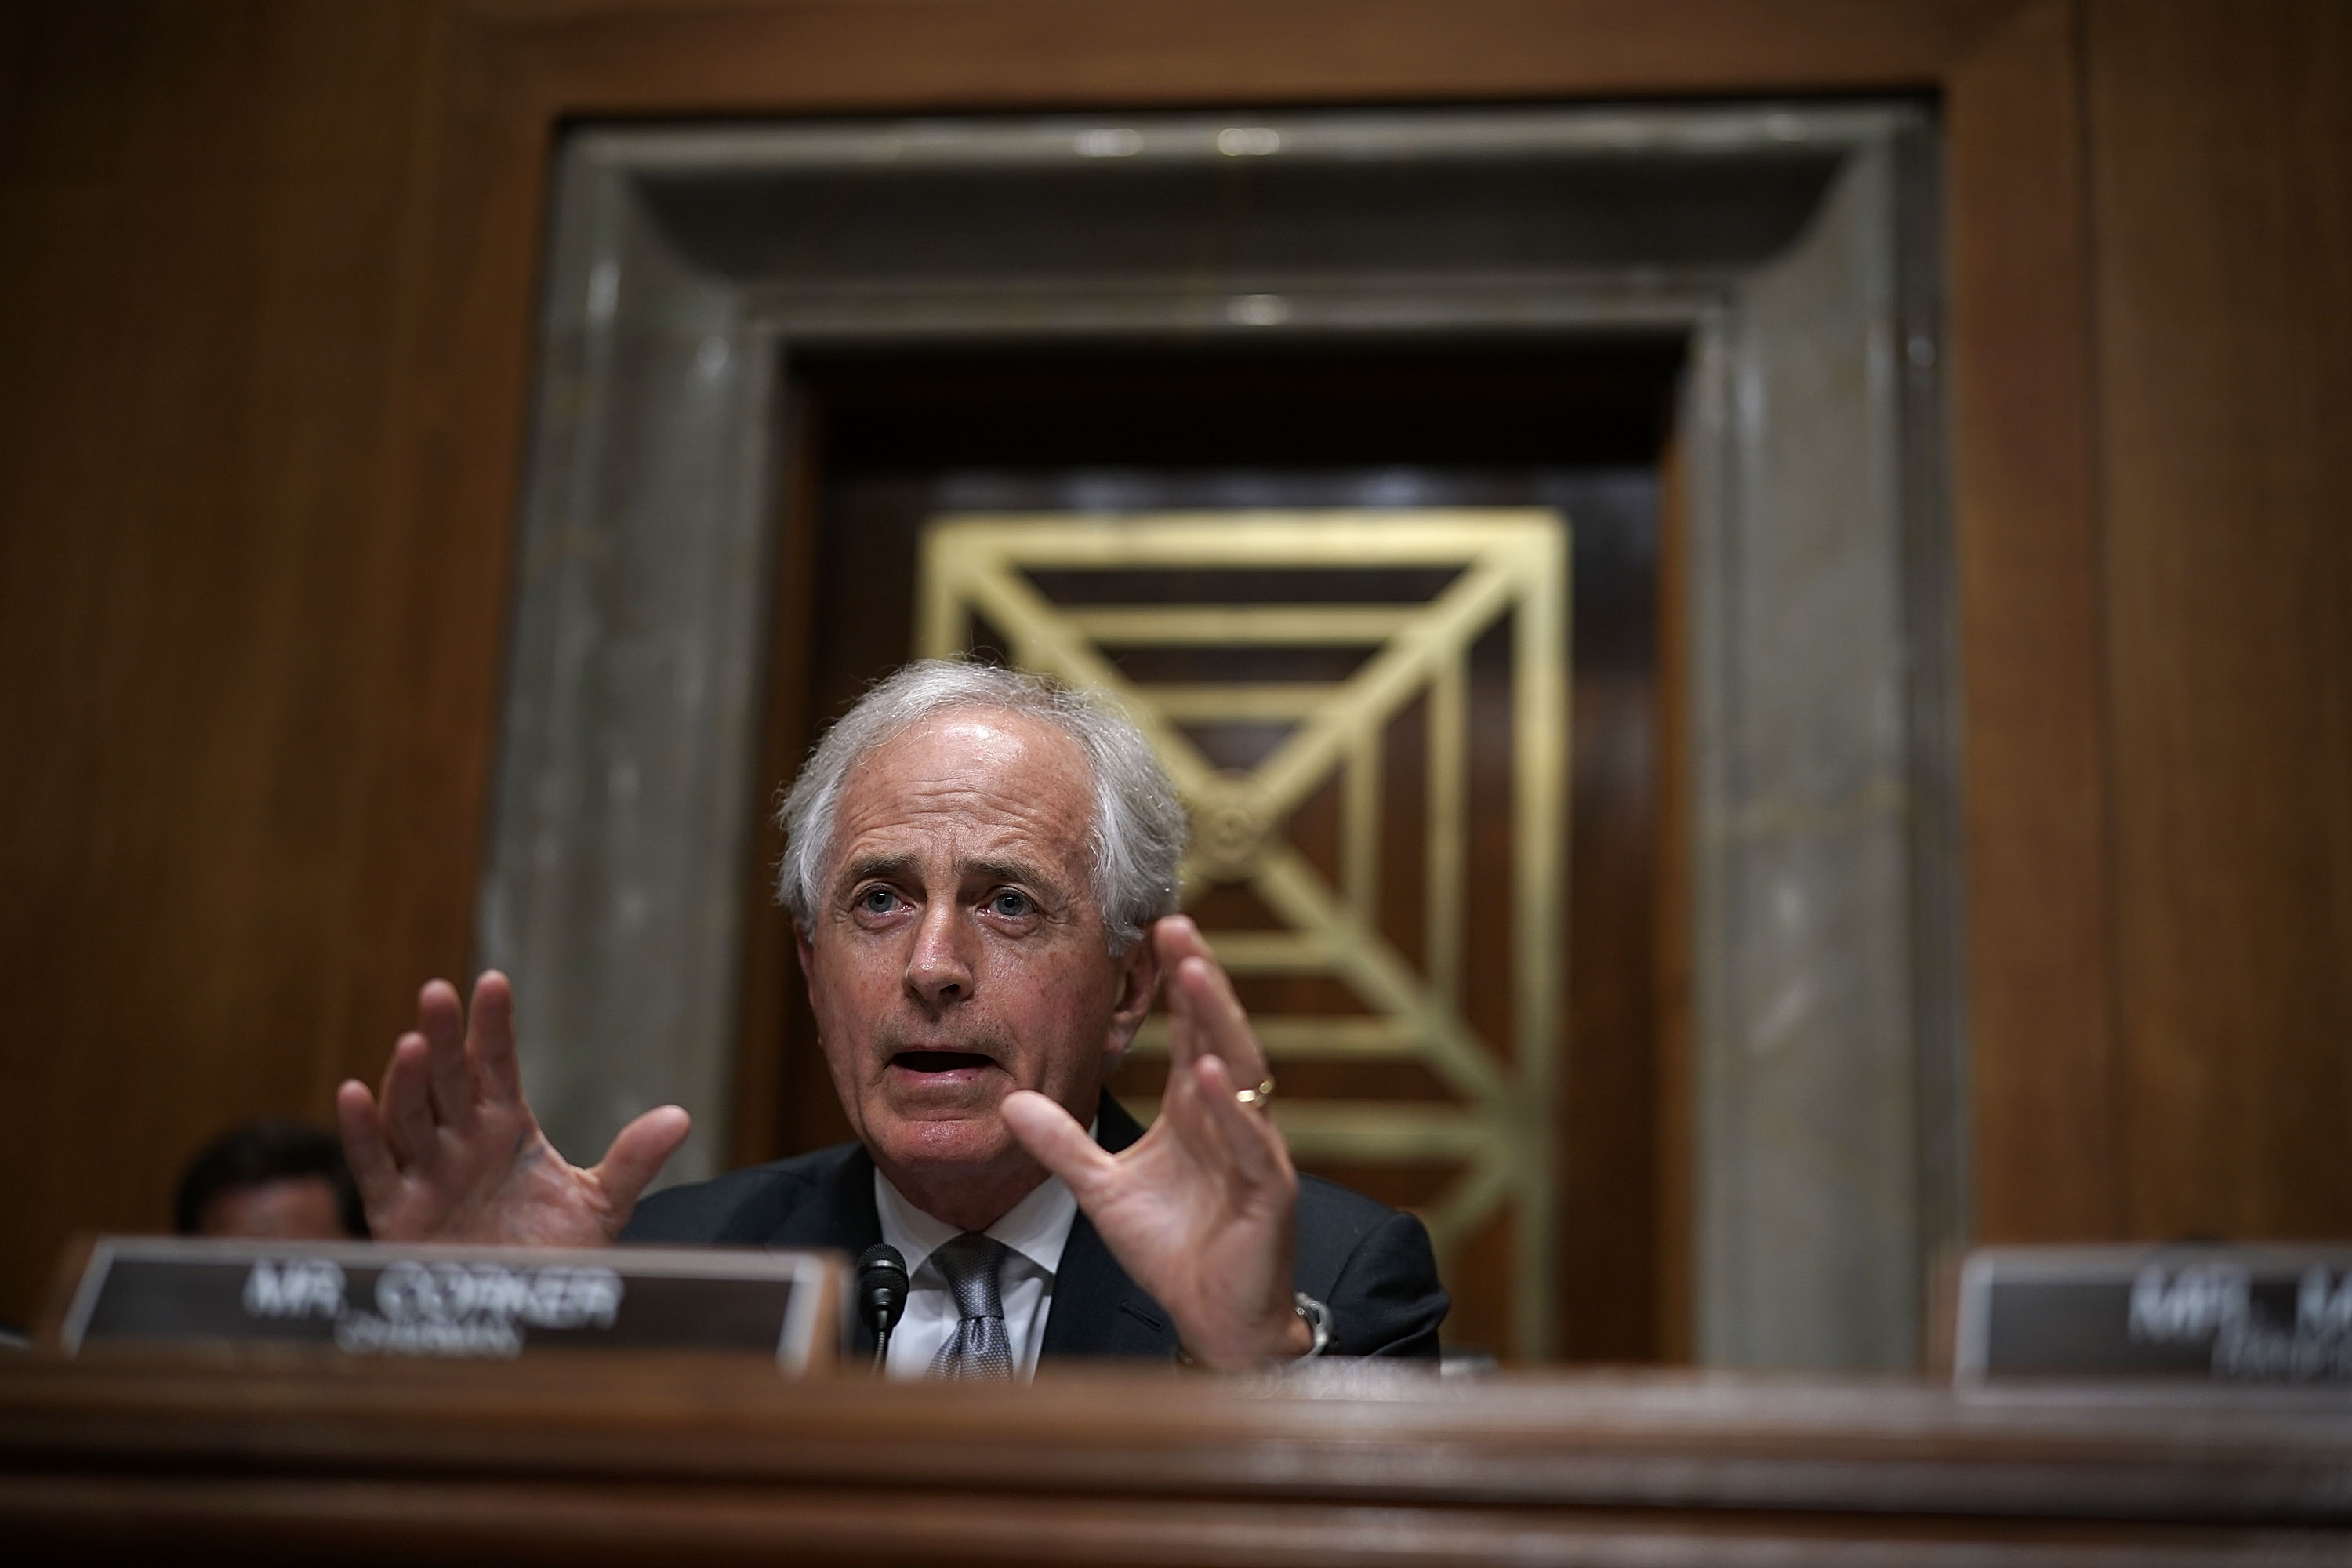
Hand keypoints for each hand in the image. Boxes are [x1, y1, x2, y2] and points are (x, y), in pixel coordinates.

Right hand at [335, 971, 689, 1244]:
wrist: (524, 1316)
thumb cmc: (554, 1254)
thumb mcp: (599, 1204)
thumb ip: (632, 1161)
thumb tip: (680, 1117)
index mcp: (506, 1127)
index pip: (496, 1065)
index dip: (493, 1026)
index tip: (493, 982)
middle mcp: (462, 1142)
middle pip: (448, 1080)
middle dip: (443, 1038)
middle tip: (439, 992)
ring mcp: (428, 1173)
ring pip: (410, 1116)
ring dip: (407, 1079)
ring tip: (413, 1041)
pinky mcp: (398, 1213)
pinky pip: (376, 1167)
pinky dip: (361, 1132)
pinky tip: (353, 1093)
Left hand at [1000, 917, 1310, 1367]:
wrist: (1215, 1320)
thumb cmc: (1172, 1250)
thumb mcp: (1102, 1190)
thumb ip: (1062, 1144)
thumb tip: (1010, 1099)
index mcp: (1198, 1112)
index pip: (1193, 1030)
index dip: (1179, 982)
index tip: (1159, 930)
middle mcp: (1232, 1119)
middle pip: (1220, 1034)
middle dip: (1201, 980)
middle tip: (1179, 928)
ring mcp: (1256, 1152)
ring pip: (1241, 1076)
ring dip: (1218, 1024)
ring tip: (1194, 976)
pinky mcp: (1268, 1193)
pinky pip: (1251, 1144)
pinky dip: (1229, 1111)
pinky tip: (1207, 1074)